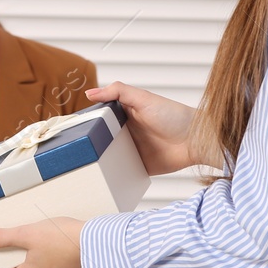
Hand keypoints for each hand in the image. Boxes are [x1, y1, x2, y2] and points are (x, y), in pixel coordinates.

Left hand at [0, 217, 83, 267]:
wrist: (98, 245)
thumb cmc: (64, 238)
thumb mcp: (27, 233)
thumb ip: (0, 238)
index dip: (10, 259)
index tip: (14, 248)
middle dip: (30, 258)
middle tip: (36, 240)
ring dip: (48, 261)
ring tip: (54, 243)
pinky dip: (64, 264)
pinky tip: (68, 251)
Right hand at [86, 81, 205, 174]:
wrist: (196, 141)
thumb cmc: (174, 115)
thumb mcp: (143, 98)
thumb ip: (117, 91)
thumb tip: (90, 93)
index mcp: (125, 114)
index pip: (100, 117)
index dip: (87, 121)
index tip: (71, 128)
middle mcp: (126, 132)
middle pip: (101, 138)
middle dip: (89, 143)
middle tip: (74, 149)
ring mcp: (132, 150)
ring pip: (108, 155)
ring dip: (99, 159)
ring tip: (83, 164)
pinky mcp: (138, 166)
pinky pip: (121, 171)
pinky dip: (112, 173)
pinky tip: (102, 175)